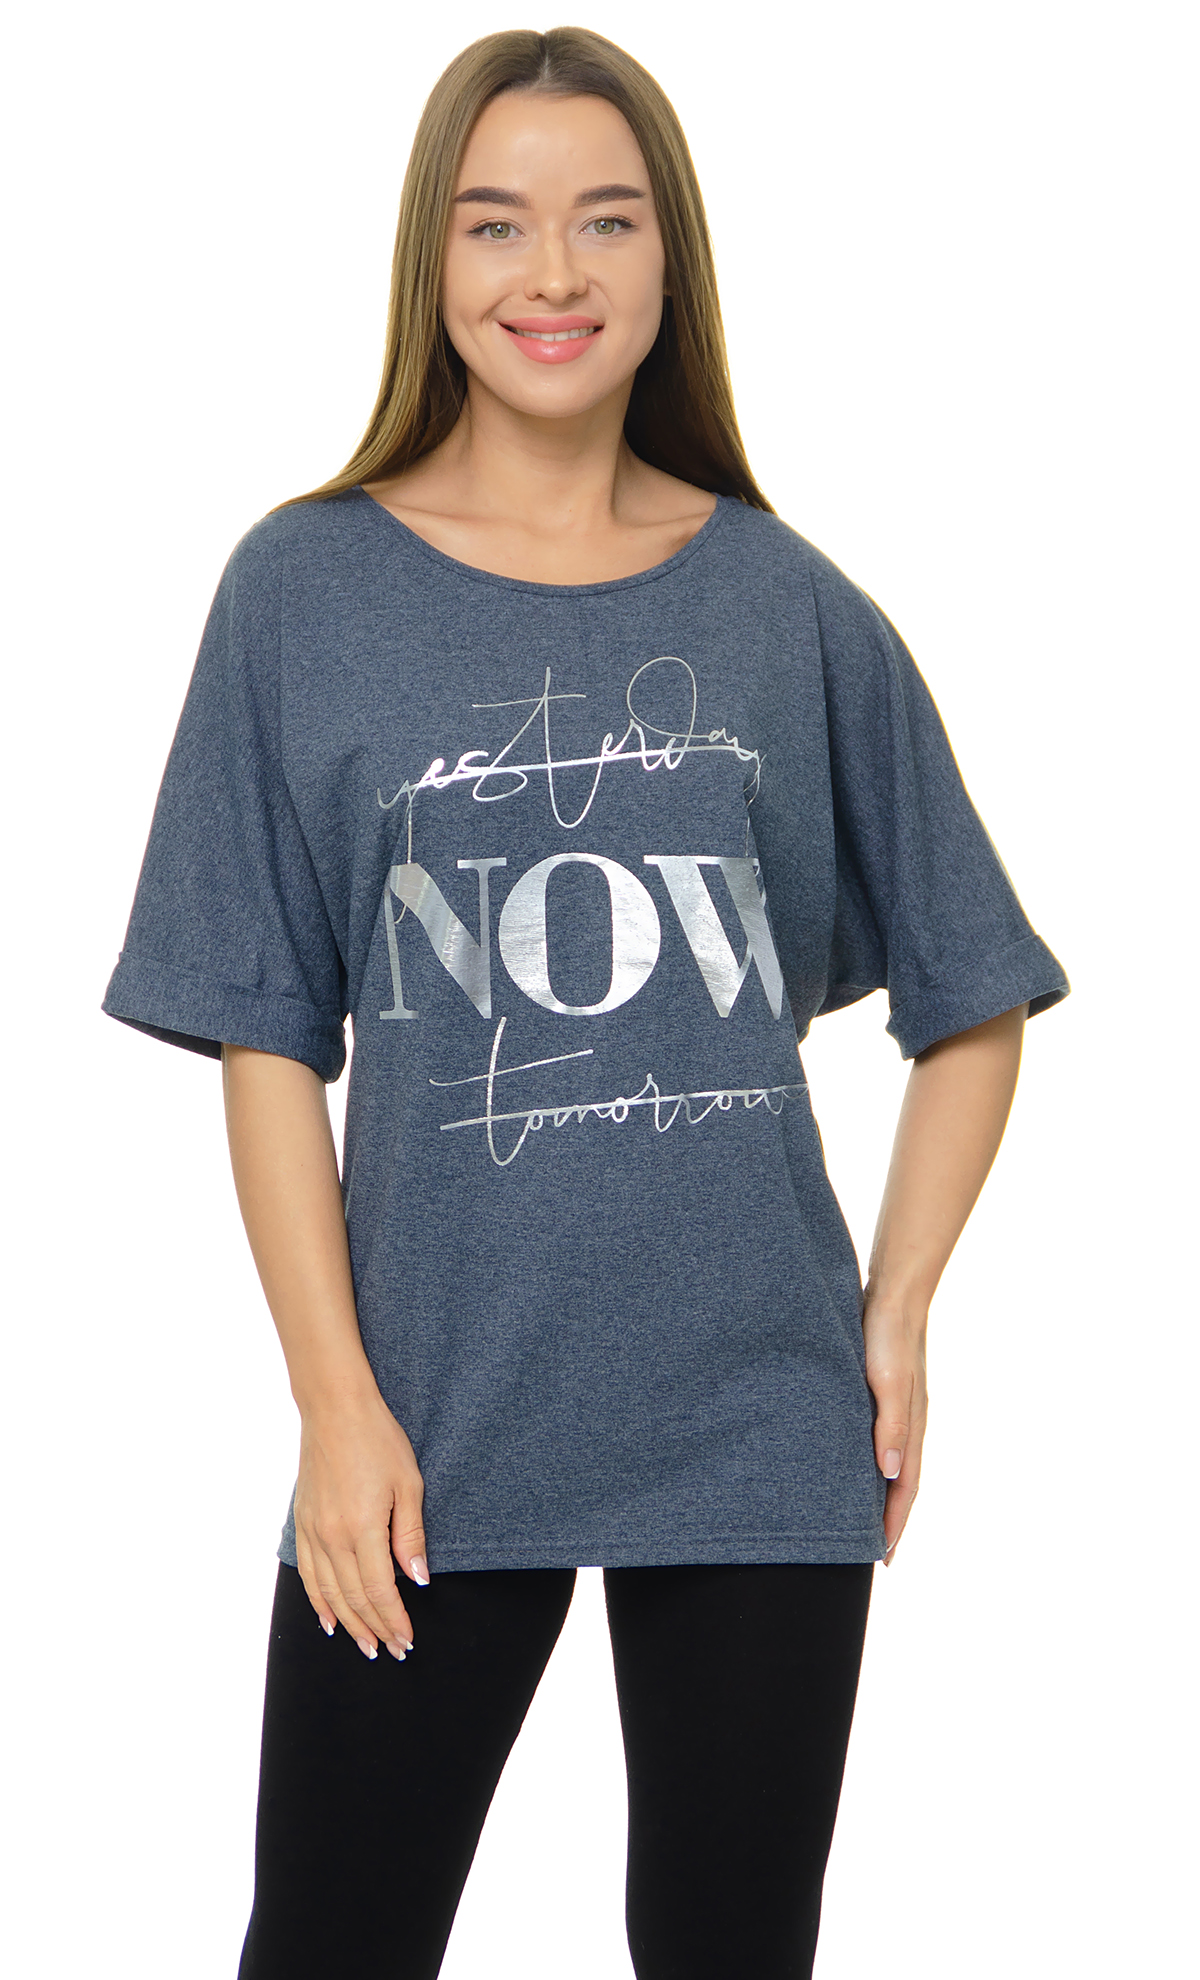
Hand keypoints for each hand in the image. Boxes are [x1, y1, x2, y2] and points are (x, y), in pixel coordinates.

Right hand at [293, 1388, 428, 1660]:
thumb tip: (417, 1580)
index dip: (394, 1620)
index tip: (407, 1641)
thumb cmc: (379, 1440)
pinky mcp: (302, 1523)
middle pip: (354, 1598)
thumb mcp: (408, 1484)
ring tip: (365, 1646)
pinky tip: (328, 1619)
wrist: (335, 1409)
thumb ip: (410, 1536)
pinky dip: (318, 1601)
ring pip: (329, 1593)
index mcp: (363, 1528)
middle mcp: (333, 1536)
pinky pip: (308, 1573)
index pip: (380, 1591)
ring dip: (348, 1623)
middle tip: (391, 1652)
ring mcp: (313, 1531)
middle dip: (375, 1629)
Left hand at [862, 1298, 927, 1564]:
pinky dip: (872, 1462)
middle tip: (874, 1552)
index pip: (905, 1487)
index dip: (894, 1522)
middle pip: (901, 1482)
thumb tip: (889, 1474)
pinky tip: (856, 1463)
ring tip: (865, 1518)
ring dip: (882, 1494)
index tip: (883, 1557)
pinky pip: (880, 1439)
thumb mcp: (888, 1383)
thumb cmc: (888, 1337)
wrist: (893, 1293)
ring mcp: (898, 1408)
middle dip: (891, 1518)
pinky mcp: (884, 1393)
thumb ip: (890, 1426)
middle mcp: (907, 1423)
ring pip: (891, 1462)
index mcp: (911, 1427)